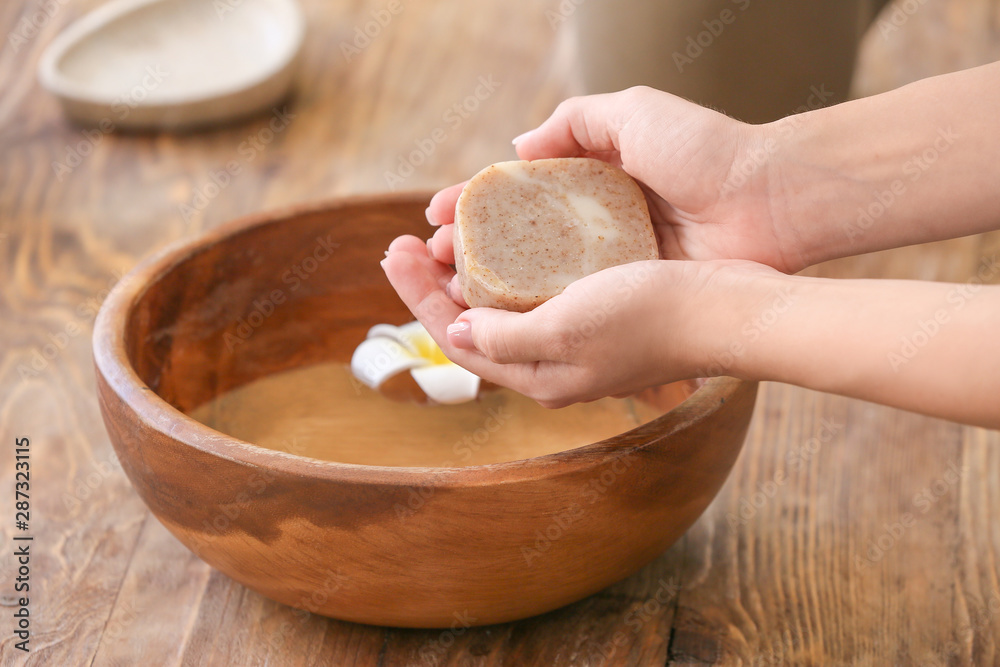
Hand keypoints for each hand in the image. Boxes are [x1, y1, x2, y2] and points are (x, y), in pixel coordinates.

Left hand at [382, 235, 779, 407]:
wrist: (728, 310)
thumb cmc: (650, 318)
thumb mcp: (565, 329)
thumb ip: (505, 336)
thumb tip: (456, 330)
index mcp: (538, 374)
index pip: (455, 339)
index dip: (416, 297)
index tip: (393, 250)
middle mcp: (553, 364)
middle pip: (474, 325)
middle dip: (434, 285)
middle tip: (405, 240)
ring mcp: (578, 342)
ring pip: (505, 308)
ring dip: (470, 275)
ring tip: (447, 237)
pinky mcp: (601, 315)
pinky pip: (538, 293)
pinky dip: (512, 268)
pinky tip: (510, 241)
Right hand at [425, 86, 808, 277]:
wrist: (769, 201)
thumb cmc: (706, 151)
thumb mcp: (634, 113)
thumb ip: (575, 121)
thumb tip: (518, 147)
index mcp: (592, 182)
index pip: (514, 197)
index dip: (472, 206)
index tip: (433, 216)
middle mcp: (593, 228)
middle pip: (513, 243)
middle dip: (463, 251)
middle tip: (423, 258)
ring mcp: (609, 266)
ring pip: (531, 279)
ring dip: (483, 285)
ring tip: (441, 286)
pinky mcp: (627, 296)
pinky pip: (568, 305)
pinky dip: (528, 309)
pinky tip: (492, 313)